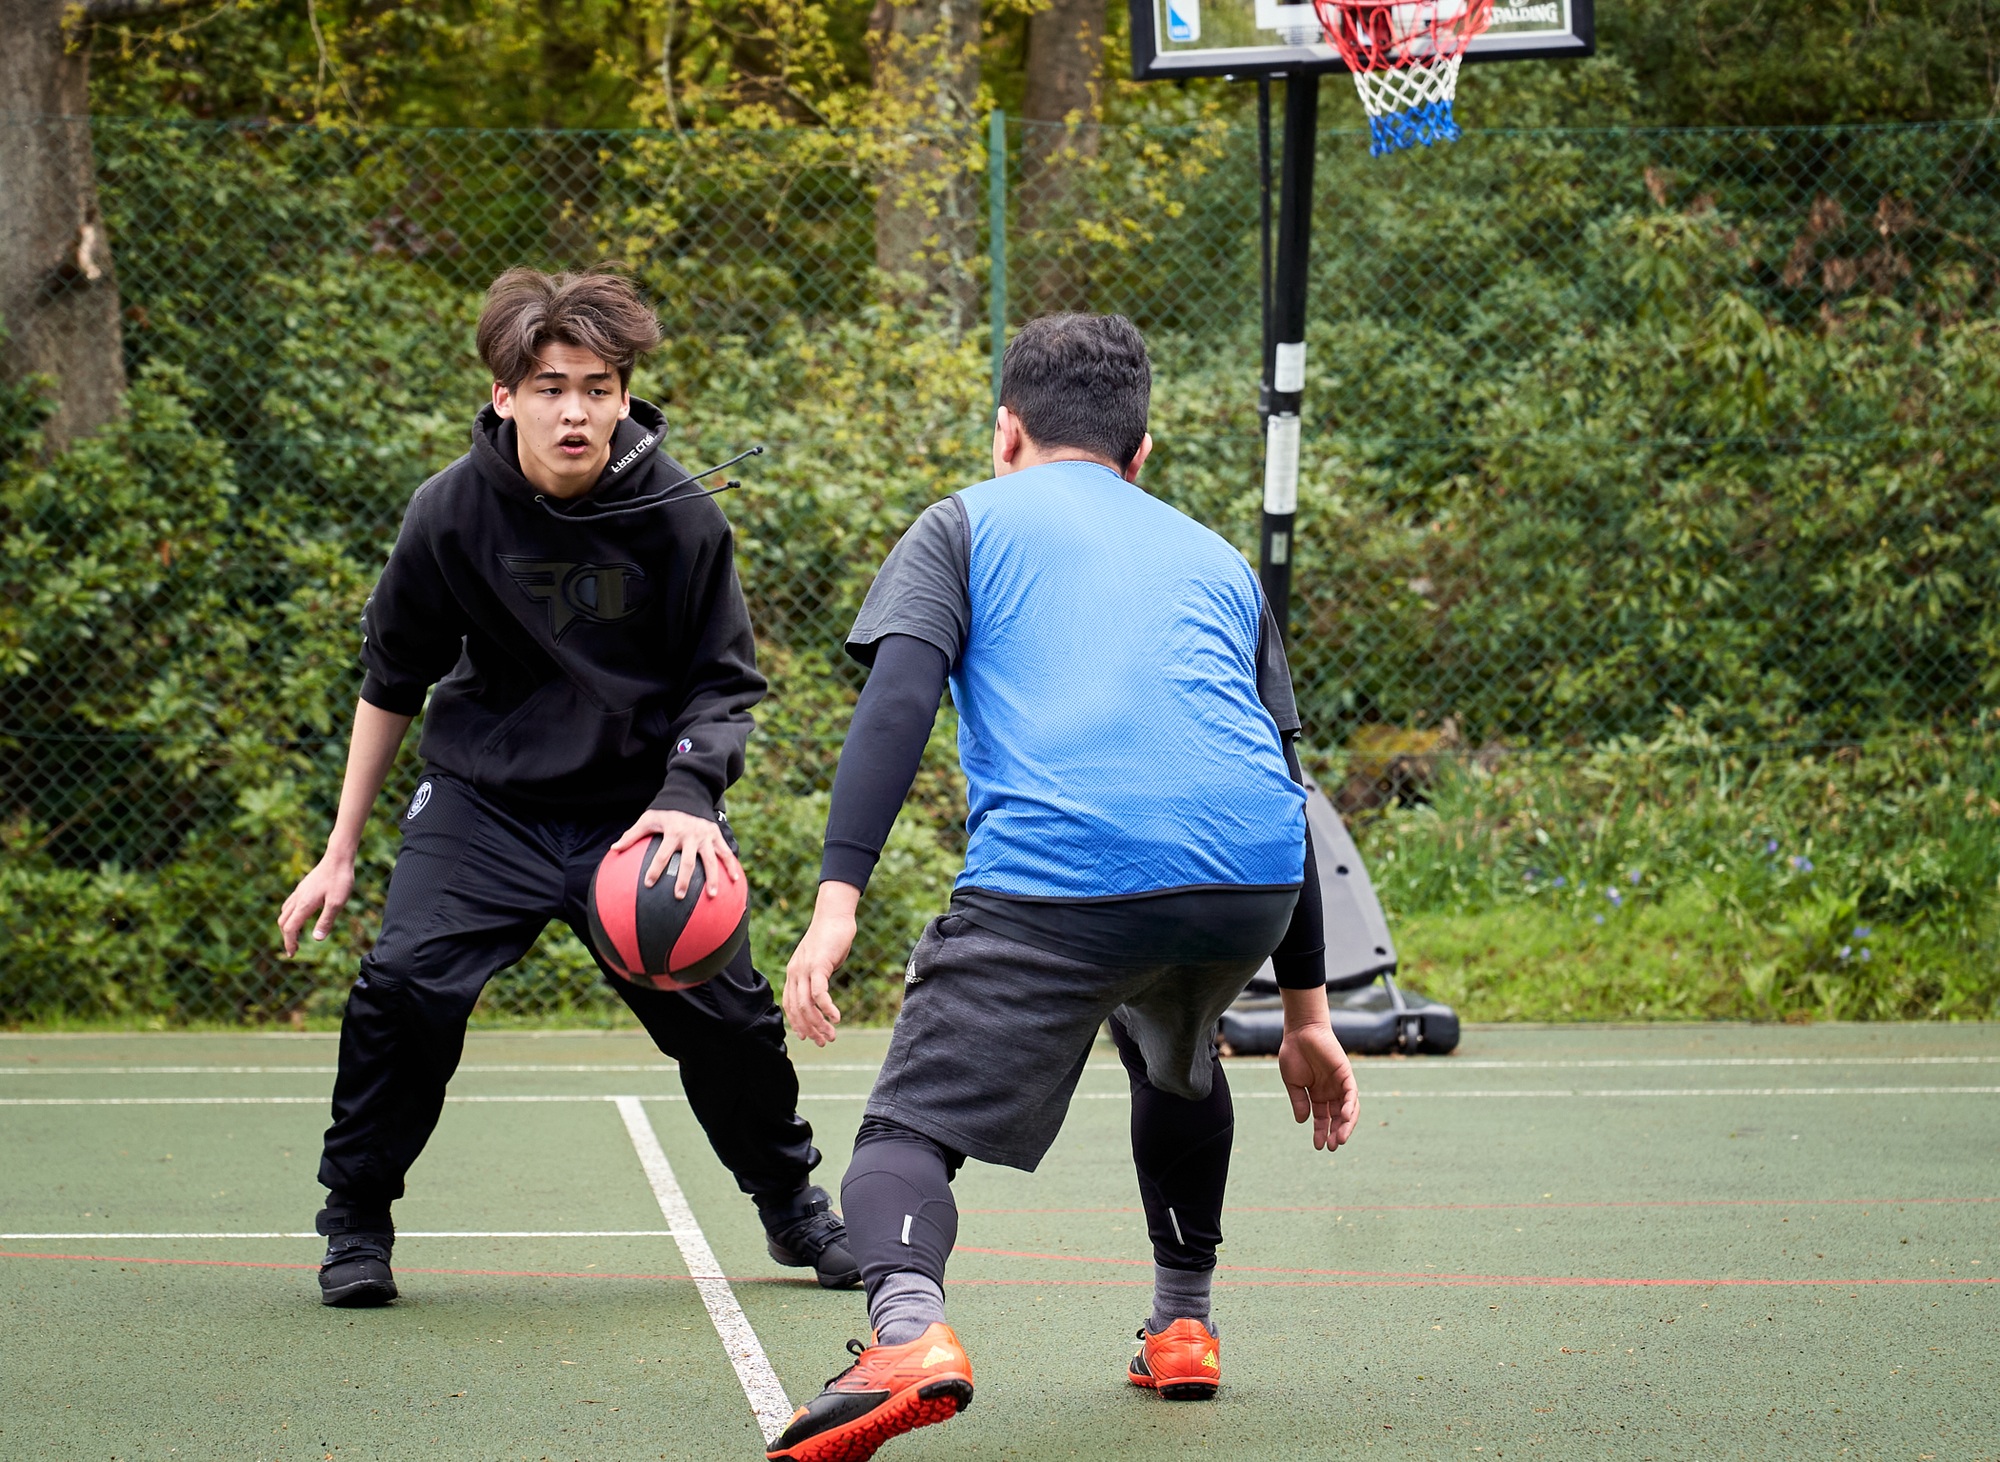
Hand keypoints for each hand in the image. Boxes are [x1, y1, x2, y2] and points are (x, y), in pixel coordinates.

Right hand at [278, 852, 355, 956]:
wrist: (338, 857)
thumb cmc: (340, 880)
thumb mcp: (337, 902)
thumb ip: (326, 920)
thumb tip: (316, 939)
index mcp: (304, 905)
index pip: (290, 928)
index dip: (289, 943)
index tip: (292, 954)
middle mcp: (298, 898)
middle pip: (283, 922)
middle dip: (286, 937)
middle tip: (294, 949)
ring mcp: (299, 891)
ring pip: (285, 912)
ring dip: (287, 926)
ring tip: (296, 936)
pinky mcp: (303, 887)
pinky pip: (290, 904)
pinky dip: (290, 915)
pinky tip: (300, 916)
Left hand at [611, 809, 741, 898]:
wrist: (690, 794)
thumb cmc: (665, 811)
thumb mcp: (648, 819)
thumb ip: (632, 835)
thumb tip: (614, 849)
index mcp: (672, 832)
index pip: (662, 853)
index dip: (655, 868)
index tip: (648, 884)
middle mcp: (690, 835)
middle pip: (688, 861)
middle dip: (684, 879)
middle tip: (679, 896)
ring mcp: (706, 837)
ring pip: (711, 860)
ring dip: (713, 878)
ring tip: (712, 896)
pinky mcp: (716, 836)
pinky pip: (726, 853)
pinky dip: (732, 866)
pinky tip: (736, 881)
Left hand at [784, 882, 859, 1045]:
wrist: (835, 916)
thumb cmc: (831, 938)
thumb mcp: (820, 961)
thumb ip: (818, 977)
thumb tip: (822, 994)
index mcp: (793, 973)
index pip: (790, 1005)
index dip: (798, 1023)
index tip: (809, 1036)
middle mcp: (794, 973)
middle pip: (797, 1009)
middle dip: (811, 1029)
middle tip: (823, 1042)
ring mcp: (804, 969)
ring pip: (807, 1005)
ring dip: (819, 1024)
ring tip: (831, 1036)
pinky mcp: (818, 965)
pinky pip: (819, 993)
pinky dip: (827, 1008)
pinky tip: (836, 1018)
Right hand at [1276, 986, 1360, 1150]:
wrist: (1300, 1032)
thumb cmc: (1294, 1053)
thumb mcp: (1293, 1083)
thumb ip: (1299, 1101)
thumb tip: (1302, 1121)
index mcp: (1318, 1095)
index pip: (1323, 1118)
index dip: (1321, 1132)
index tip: (1317, 1146)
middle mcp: (1332, 1091)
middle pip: (1338, 1117)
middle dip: (1335, 1132)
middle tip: (1331, 1146)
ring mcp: (1340, 1083)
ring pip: (1349, 1109)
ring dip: (1346, 1124)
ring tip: (1339, 1139)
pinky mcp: (1346, 1074)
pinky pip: (1352, 1093)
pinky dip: (1350, 1106)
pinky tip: (1345, 1117)